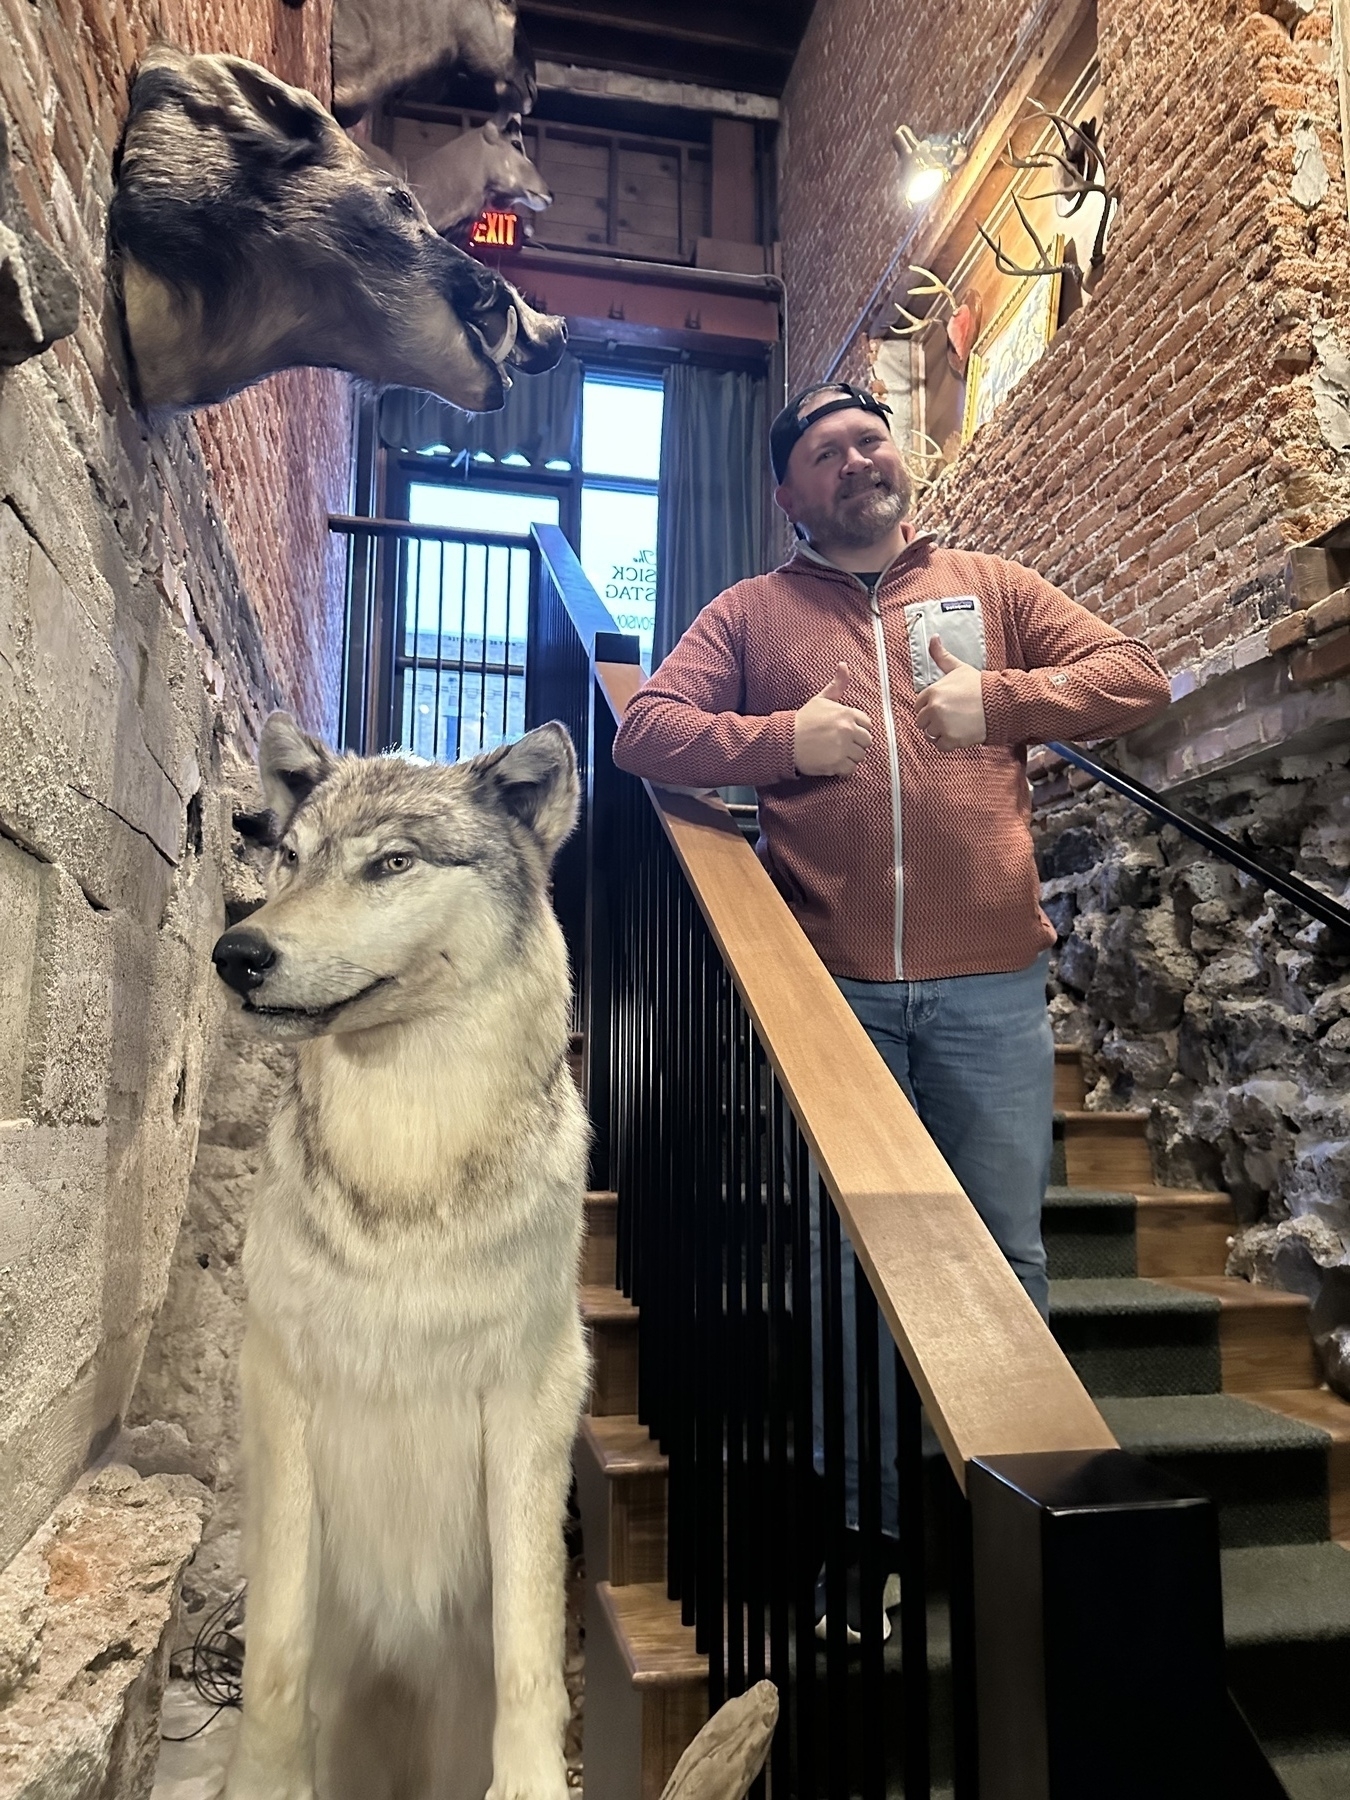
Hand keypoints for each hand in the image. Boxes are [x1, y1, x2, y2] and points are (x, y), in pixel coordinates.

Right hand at [793, 662, 871, 776]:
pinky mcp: (837, 764)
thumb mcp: (821, 699)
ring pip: (860, 756)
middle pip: (866, 741)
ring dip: (850, 756)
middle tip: (842, 744)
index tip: (846, 731)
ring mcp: (843, 748)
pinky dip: (844, 769)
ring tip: (836, 752)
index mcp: (847, 714)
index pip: (867, 724)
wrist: (785, 740)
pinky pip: (851, 769)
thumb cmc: (804, 720)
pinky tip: (834, 762)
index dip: (857, 728)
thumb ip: (837, 684)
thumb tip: (844, 665)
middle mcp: (848, 730)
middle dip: (856, 743)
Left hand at [914, 636, 986, 748]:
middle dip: (933, 720)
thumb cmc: (979, 686)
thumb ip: (941, 655)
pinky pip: (940, 745)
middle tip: (951, 715)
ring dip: (940, 732)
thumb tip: (933, 637)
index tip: (944, 705)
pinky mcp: (951, 739)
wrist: (1000, 703)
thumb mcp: (958, 668)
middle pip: (922, 721)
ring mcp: (942, 725)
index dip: (930, 706)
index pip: (919, 704)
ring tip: (955, 724)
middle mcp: (934, 709)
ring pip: (930, 734)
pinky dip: (947, 743)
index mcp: (933, 691)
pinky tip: (958, 733)